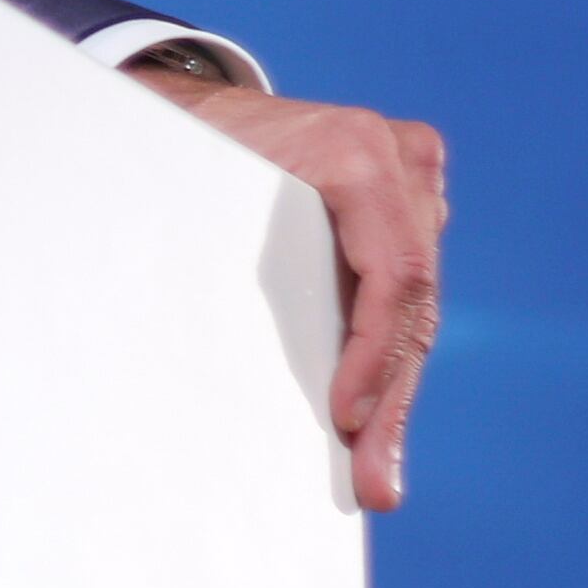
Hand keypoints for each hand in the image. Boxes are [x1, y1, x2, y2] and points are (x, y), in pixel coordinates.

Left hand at [126, 59, 445, 510]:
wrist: (191, 103)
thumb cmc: (179, 147)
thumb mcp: (188, 185)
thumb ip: (208, 251)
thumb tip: (174, 357)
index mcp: (351, 152)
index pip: (395, 274)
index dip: (377, 357)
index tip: (348, 422)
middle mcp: (398, 158)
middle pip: (411, 303)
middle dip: (389, 401)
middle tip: (376, 484)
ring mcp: (413, 175)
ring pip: (413, 305)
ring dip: (393, 388)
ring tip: (377, 471)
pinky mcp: (410, 197)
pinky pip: (405, 288)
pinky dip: (386, 351)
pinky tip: (374, 420)